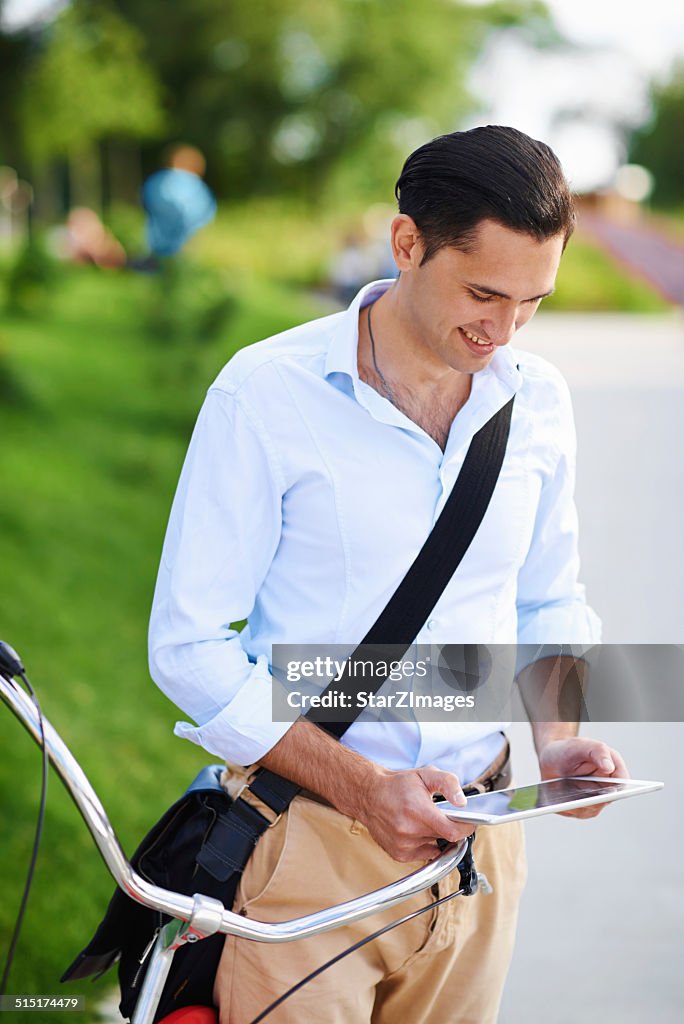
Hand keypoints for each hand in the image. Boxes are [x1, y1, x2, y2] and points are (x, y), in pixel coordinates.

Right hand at [356, 764, 474, 861]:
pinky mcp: (398, 854)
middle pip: (444, 837)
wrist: (369, 795)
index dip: (466, 829)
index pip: (452, 831)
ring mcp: (403, 845)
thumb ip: (448, 783)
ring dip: (434, 835)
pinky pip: (423, 853)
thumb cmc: (396, 785)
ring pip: (434, 845)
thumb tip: (462, 802)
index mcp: (418, 810)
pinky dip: (424, 844)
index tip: (469, 823)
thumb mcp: (425, 774)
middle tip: (442, 815)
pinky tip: (415, 830)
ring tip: (423, 819)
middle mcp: (409, 830)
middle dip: (448, 827)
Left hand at [538, 736, 629, 818]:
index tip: (609, 792)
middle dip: (593, 800)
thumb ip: (599, 752)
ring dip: (578, 805)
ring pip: (589, 809)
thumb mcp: (584, 746)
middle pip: (604, 801)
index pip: (622, 784)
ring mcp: (594, 800)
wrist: (551, 756)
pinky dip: (566, 807)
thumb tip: (609, 767)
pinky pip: (574, 811)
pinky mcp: (580, 808)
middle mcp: (607, 788)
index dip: (617, 790)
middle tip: (582, 800)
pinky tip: (558, 803)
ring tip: (567, 801)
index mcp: (614, 771)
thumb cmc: (571, 749)